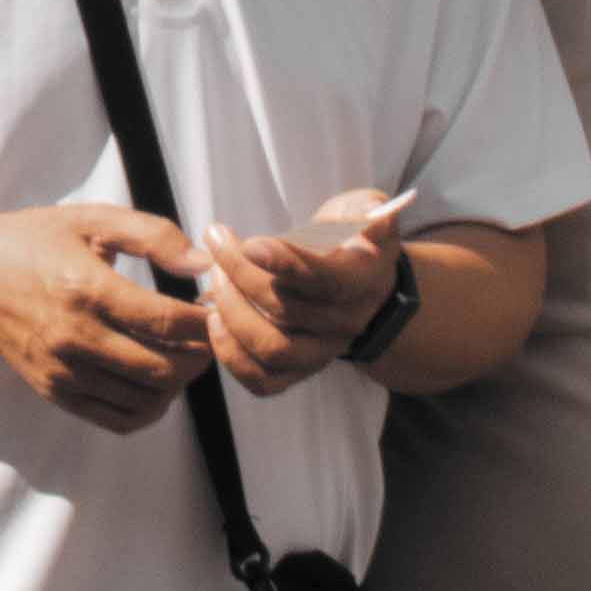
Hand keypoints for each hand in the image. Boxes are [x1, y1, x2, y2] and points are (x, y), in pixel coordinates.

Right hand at [0, 204, 216, 431]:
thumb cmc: (34, 240)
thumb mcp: (91, 220)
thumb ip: (152, 235)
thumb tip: (201, 264)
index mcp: (86, 288)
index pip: (166, 322)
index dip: (205, 320)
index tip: (217, 309)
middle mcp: (74, 336)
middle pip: (162, 368)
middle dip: (199, 356)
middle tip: (209, 337)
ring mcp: (63, 370)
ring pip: (145, 400)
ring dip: (178, 384)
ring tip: (184, 357)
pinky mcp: (55, 392)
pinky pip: (118, 419)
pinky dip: (149, 408)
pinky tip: (155, 382)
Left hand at [200, 191, 407, 394]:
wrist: (358, 283)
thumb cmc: (350, 238)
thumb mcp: (366, 211)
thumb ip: (370, 209)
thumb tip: (375, 215)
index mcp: (363, 279)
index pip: (326, 280)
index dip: (286, 263)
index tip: (250, 243)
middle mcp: (345, 323)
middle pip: (286, 309)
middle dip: (239, 272)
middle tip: (217, 240)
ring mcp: (323, 352)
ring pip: (272, 349)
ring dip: (231, 311)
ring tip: (214, 276)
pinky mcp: (299, 371)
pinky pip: (263, 381)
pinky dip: (231, 354)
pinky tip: (215, 318)